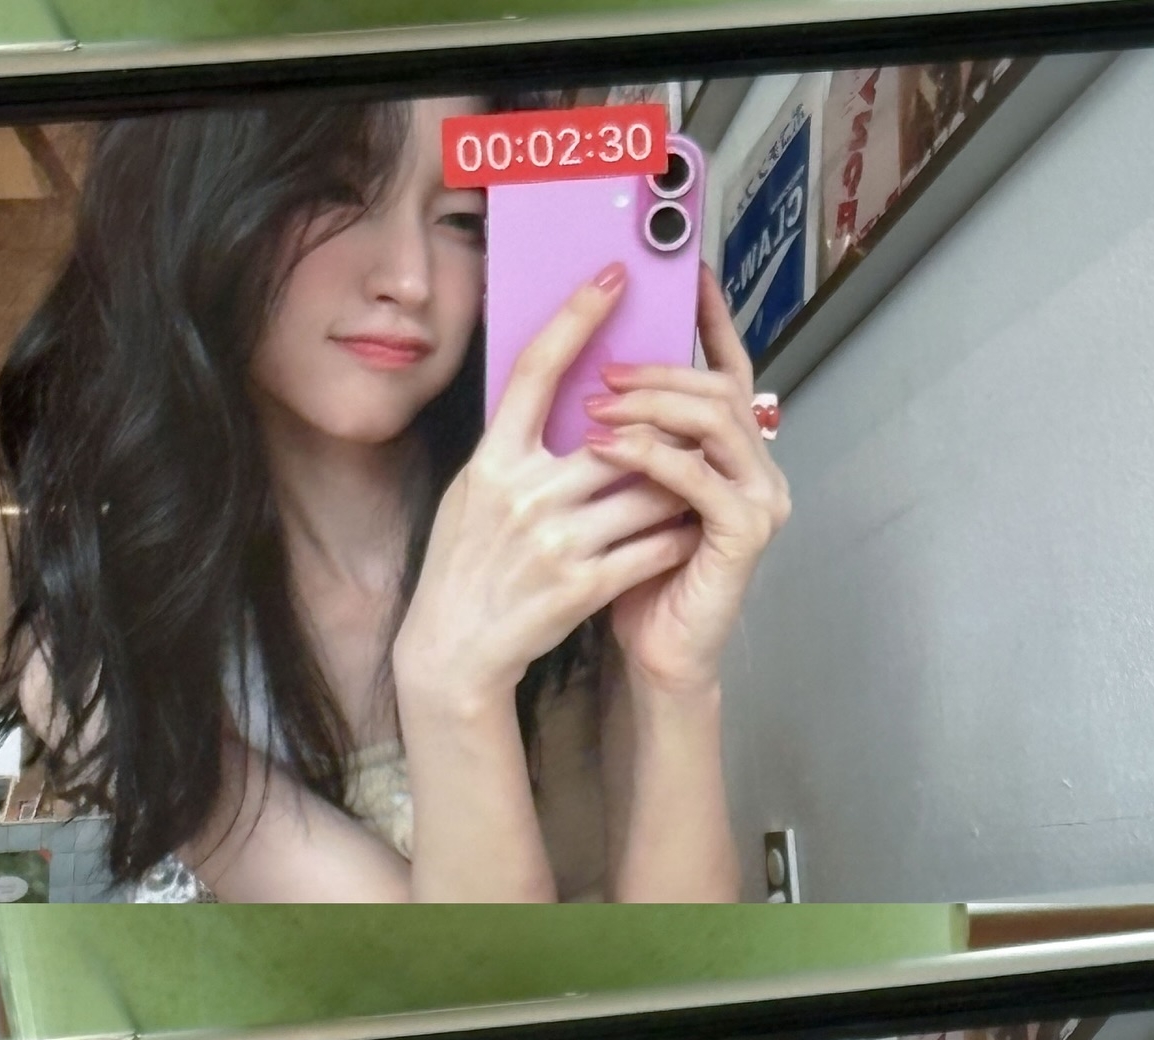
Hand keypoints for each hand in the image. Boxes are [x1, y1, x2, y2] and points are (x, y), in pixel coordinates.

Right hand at [394, 262, 697, 720]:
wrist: (454, 649)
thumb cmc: (465, 565)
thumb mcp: (473, 494)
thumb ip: (515, 449)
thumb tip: (563, 397)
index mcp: (491, 462)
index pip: (535, 370)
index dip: (576, 317)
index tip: (613, 277)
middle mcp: (523, 496)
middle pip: (616, 437)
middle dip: (660, 430)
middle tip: (693, 417)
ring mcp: (555, 543)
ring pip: (648, 493)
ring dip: (680, 487)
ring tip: (699, 479)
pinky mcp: (582, 588)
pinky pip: (652, 547)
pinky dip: (678, 536)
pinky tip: (691, 530)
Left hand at [585, 262, 792, 698]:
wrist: (656, 653)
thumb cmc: (637, 579)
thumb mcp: (628, 494)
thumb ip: (631, 440)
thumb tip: (592, 377)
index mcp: (733, 453)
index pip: (728, 372)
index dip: (711, 323)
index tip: (687, 276)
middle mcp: (758, 469)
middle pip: (720, 389)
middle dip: (660, 373)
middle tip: (605, 370)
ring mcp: (760, 499)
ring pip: (717, 423)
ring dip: (655, 407)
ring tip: (600, 407)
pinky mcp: (746, 534)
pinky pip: (703, 478)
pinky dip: (655, 458)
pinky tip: (610, 448)